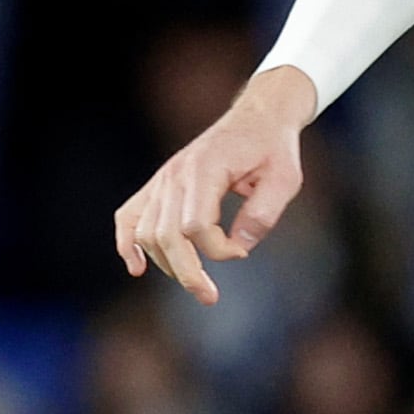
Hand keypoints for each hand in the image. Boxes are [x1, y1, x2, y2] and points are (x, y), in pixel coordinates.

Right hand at [114, 64, 315, 303]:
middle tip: (210, 297)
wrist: (259, 116)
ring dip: (166, 263)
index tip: (243, 251)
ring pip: (146, 231)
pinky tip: (136, 267)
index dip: (218, 249)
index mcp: (206, 169)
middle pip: (165, 235)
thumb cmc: (273, 148)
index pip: (195, 225)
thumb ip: (264, 213)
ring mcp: (163, 179)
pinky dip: (127, 243)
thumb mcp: (286, 178)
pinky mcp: (159, 184)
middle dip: (186, 272)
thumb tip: (238, 247)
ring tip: (196, 281)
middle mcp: (176, 174)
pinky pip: (129, 215)